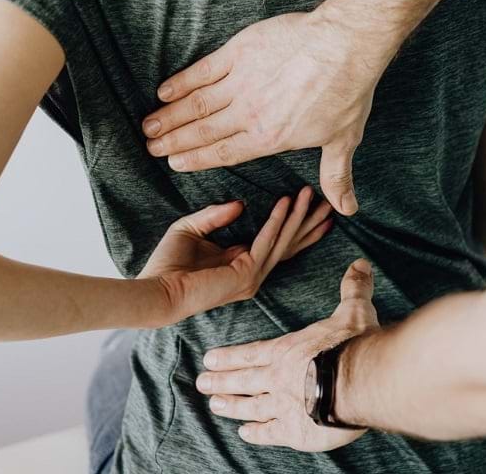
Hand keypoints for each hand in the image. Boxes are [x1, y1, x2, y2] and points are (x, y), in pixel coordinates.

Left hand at [140, 186, 332, 323]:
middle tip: (329, 201)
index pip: (277, 242)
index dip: (295, 224)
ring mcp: (251, 276)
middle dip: (309, 222)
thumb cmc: (167, 265)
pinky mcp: (245, 274)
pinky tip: (285, 203)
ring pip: (283, 241)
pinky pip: (266, 242)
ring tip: (310, 194)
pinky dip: (276, 221)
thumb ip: (215, 215)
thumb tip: (241, 203)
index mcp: (241, 263)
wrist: (156, 290)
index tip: (310, 204)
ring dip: (298, 217)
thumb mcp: (191, 228)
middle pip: (289, 244)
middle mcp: (252, 273)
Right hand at [142, 11, 397, 215]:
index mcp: (269, 138)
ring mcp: (241, 82)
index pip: (224, 153)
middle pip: (202, 131)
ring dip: (170, 116)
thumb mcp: (343, 140)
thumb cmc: (347, 92)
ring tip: (149, 126)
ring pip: (196, 104)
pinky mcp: (239, 53)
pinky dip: (181, 82)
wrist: (345, 45)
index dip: (196, 159)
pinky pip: (203, 71)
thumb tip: (347, 209)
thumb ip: (335, 176)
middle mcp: (248, 114)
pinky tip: (164, 91)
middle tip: (151, 148)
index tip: (174, 163)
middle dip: (174, 141)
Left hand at [197, 259, 379, 451]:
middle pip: (243, 380)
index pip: (251, 353)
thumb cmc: (355, 345)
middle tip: (201, 383)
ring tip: (215, 406)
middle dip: (220, 381)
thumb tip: (359, 264)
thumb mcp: (354, 311)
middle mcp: (278, 378)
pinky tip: (245, 433)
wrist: (360, 381)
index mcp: (287, 350)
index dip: (229, 357)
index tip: (209, 359)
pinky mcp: (294, 431)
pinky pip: (269, 433)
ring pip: (249, 406)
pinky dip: (255, 433)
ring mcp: (282, 406)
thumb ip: (353, 289)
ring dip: (231, 406)